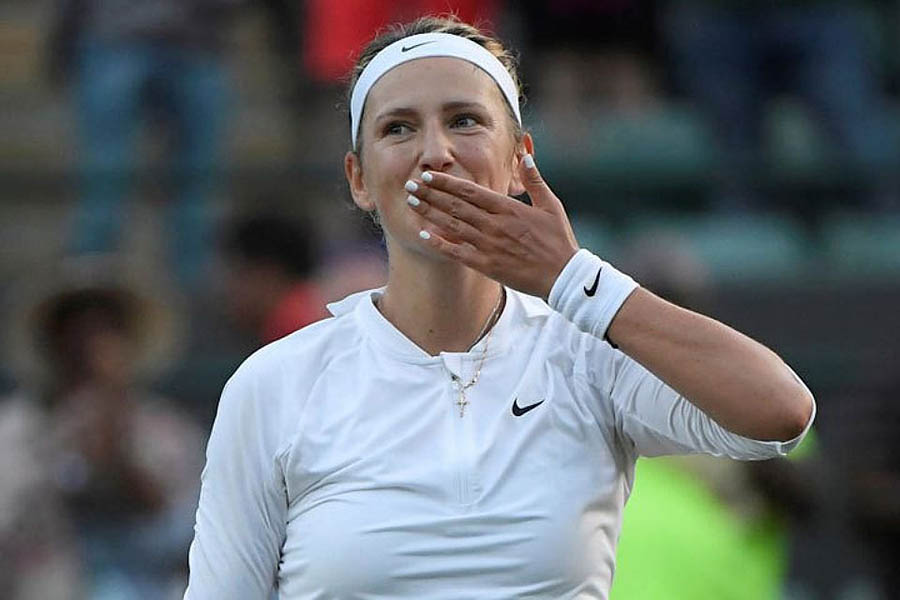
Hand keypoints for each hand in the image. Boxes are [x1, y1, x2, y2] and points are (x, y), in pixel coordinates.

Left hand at [406, 154, 578, 299]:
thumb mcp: (551, 205)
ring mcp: (489, 246)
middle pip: (455, 206)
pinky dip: (439, 243)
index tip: (429, 175)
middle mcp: (495, 225)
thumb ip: (535, 180)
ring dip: (429, 213)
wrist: (563, 276)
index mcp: (508, 208)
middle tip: (410, 184)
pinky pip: (457, 252)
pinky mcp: (487, 265)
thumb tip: (526, 155)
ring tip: (411, 202)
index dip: (447, 183)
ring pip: (452, 226)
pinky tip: (423, 235)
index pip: (470, 192)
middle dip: (430, 194)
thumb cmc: (558, 240)